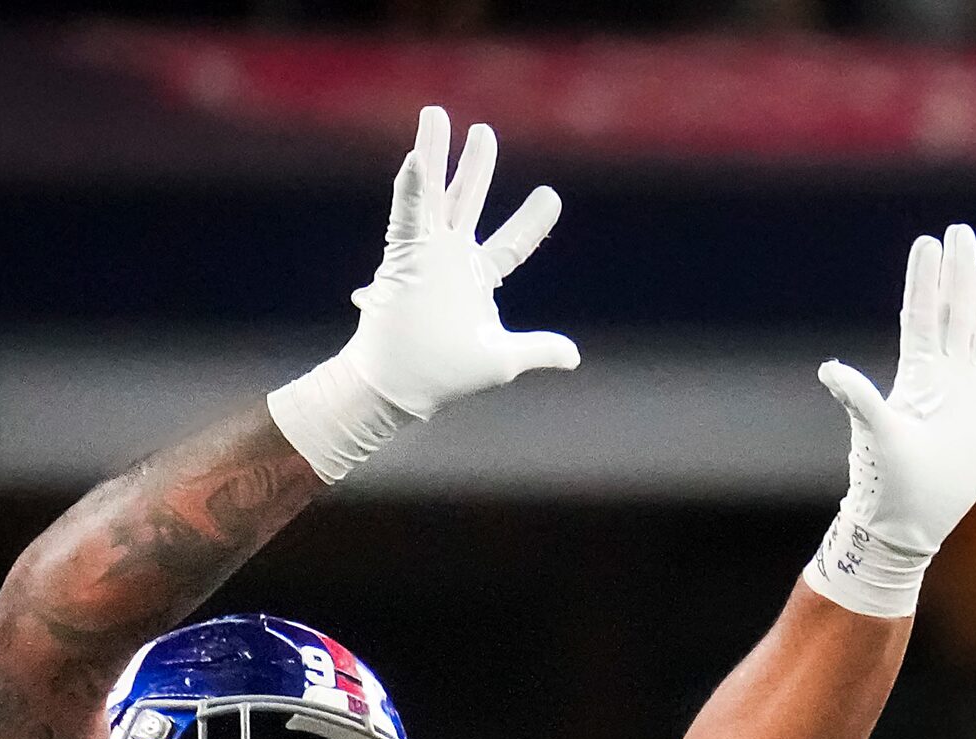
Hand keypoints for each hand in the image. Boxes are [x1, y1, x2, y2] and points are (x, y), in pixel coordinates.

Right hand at [346, 105, 578, 415]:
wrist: (404, 386)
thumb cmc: (446, 375)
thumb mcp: (504, 360)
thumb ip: (538, 349)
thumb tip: (573, 356)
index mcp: (479, 279)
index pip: (513, 244)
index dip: (532, 220)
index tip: (552, 196)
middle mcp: (452, 258)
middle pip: (468, 201)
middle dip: (476, 167)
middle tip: (484, 132)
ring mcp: (426, 253)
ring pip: (434, 194)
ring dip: (435, 154)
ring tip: (435, 115)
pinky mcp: (402, 254)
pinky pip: (407, 214)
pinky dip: (412, 187)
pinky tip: (419, 157)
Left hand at [805, 223, 975, 617]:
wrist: (908, 525)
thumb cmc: (888, 485)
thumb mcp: (875, 438)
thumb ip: (860, 401)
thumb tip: (830, 370)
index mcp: (920, 377)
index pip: (925, 315)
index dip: (926, 279)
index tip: (929, 241)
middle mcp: (945, 381)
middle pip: (954, 315)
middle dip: (958, 275)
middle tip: (962, 232)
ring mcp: (968, 401)